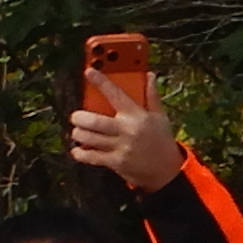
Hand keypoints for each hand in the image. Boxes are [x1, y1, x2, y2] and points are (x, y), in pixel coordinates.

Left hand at [68, 59, 183, 195]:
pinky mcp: (116, 163)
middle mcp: (128, 130)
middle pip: (95, 121)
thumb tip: (149, 76)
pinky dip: (81, 154)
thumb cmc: (162, 141)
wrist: (166, 171)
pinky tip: (77, 150)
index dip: (101, 82)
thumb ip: (152, 96)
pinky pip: (92, 157)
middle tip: (76, 116)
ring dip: (78, 134)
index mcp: (138, 115)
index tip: (89, 71)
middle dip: (80, 117)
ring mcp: (121, 147)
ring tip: (77, 131)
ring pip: (90, 138)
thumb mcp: (160, 117)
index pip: (116, 94)